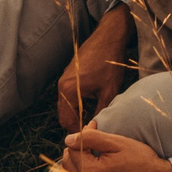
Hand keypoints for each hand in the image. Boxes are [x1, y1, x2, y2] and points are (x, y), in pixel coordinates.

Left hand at [35, 128, 171, 171]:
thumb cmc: (141, 161)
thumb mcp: (118, 143)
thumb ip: (91, 138)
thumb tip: (69, 138)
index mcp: (90, 170)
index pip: (72, 149)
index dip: (83, 137)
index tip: (94, 130)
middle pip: (66, 166)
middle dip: (74, 153)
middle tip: (91, 146)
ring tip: (78, 165)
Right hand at [56, 6, 132, 130]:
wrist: (108, 38)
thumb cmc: (109, 64)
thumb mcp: (109, 91)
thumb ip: (100, 111)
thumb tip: (97, 127)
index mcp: (69, 91)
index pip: (67, 121)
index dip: (79, 130)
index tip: (91, 133)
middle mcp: (62, 86)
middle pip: (63, 115)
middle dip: (76, 122)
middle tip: (92, 126)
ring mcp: (63, 79)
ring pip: (65, 104)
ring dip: (76, 111)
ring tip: (93, 114)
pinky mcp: (68, 74)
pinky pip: (68, 94)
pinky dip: (76, 101)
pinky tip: (91, 101)